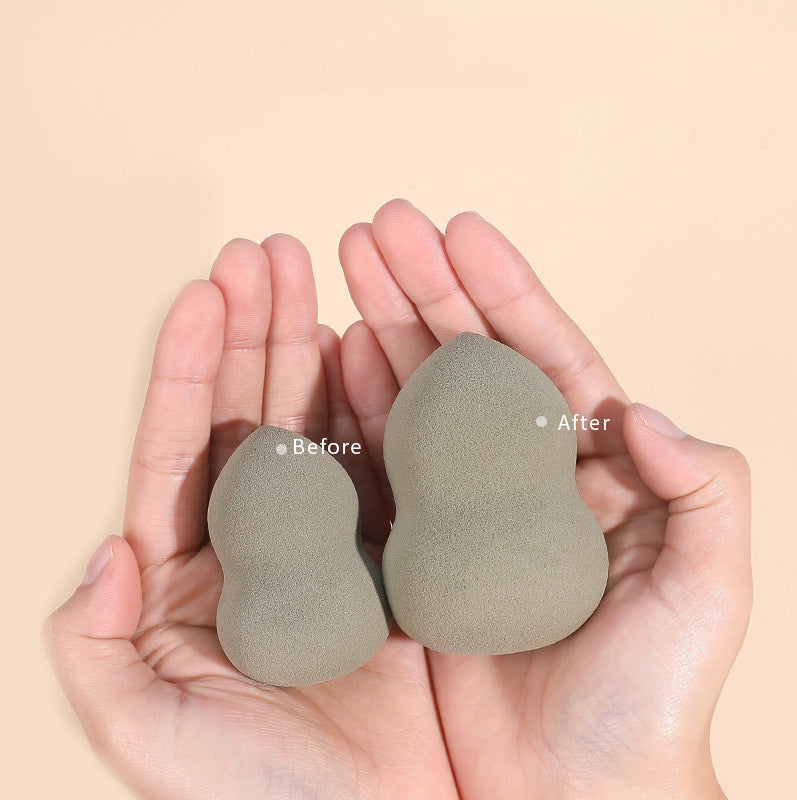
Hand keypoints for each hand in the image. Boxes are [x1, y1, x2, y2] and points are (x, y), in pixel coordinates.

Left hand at [45, 236, 459, 799]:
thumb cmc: (262, 799)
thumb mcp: (149, 733)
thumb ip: (93, 644)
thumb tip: (105, 544)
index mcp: (188, 573)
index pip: (180, 447)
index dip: (187, 368)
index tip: (203, 294)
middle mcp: (260, 541)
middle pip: (249, 413)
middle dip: (255, 329)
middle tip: (268, 253)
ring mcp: (332, 536)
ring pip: (316, 420)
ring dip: (313, 345)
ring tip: (316, 274)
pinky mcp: (395, 548)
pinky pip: (382, 461)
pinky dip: (377, 402)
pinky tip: (370, 345)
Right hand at [336, 200, 751, 798]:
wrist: (577, 788)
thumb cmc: (653, 693)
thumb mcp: (709, 584)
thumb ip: (700, 484)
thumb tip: (633, 407)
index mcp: (594, 465)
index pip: (544, 353)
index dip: (503, 288)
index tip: (459, 229)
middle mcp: (524, 471)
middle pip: (469, 356)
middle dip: (424, 285)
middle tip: (377, 225)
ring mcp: (465, 502)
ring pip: (419, 393)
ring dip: (383, 325)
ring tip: (346, 264)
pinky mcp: (419, 542)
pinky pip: (384, 460)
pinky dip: (358, 405)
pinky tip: (334, 353)